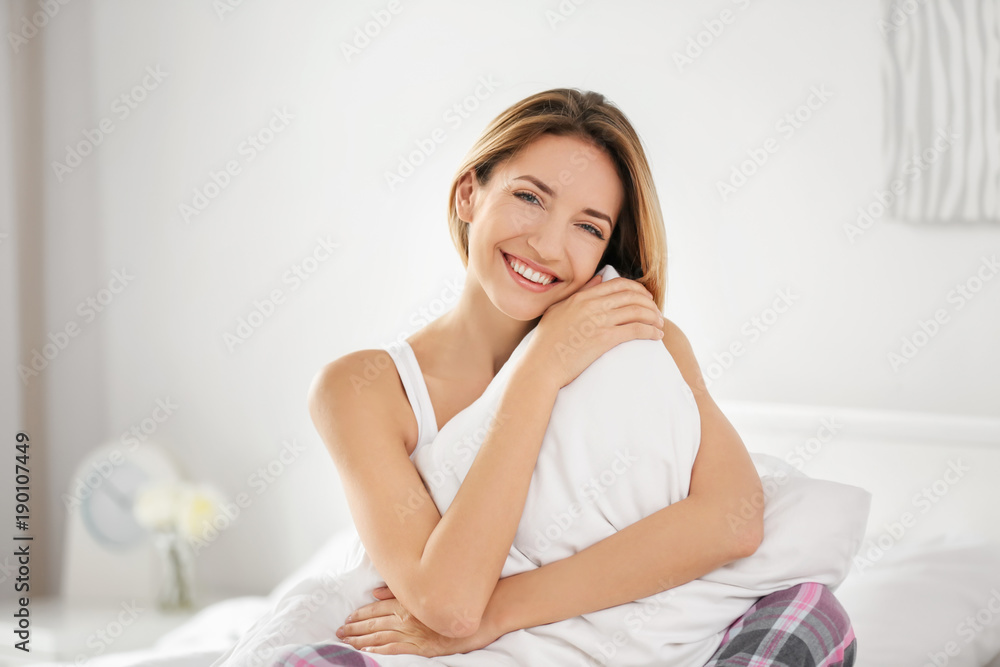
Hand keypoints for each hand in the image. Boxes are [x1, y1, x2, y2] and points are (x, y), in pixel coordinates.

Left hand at [335, 586, 505, 656]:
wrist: (483, 612)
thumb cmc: (458, 599)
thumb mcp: (428, 591)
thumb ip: (400, 592)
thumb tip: (375, 592)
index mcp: (408, 602)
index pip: (376, 608)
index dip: (359, 614)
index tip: (347, 618)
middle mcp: (407, 616)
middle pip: (374, 622)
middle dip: (354, 628)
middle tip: (338, 633)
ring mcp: (414, 632)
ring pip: (380, 636)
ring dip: (360, 640)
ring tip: (345, 644)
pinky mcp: (423, 647)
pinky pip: (395, 649)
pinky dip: (379, 651)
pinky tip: (367, 653)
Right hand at [524, 273, 664, 388]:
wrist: (541, 365)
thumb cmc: (546, 342)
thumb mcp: (558, 310)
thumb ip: (579, 293)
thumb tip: (598, 280)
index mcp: (582, 297)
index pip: (618, 284)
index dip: (637, 289)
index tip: (645, 297)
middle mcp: (592, 305)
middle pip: (632, 296)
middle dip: (649, 303)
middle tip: (657, 312)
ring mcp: (599, 321)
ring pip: (637, 311)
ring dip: (654, 317)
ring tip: (660, 325)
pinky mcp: (605, 339)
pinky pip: (636, 329)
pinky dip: (651, 331)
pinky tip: (657, 336)